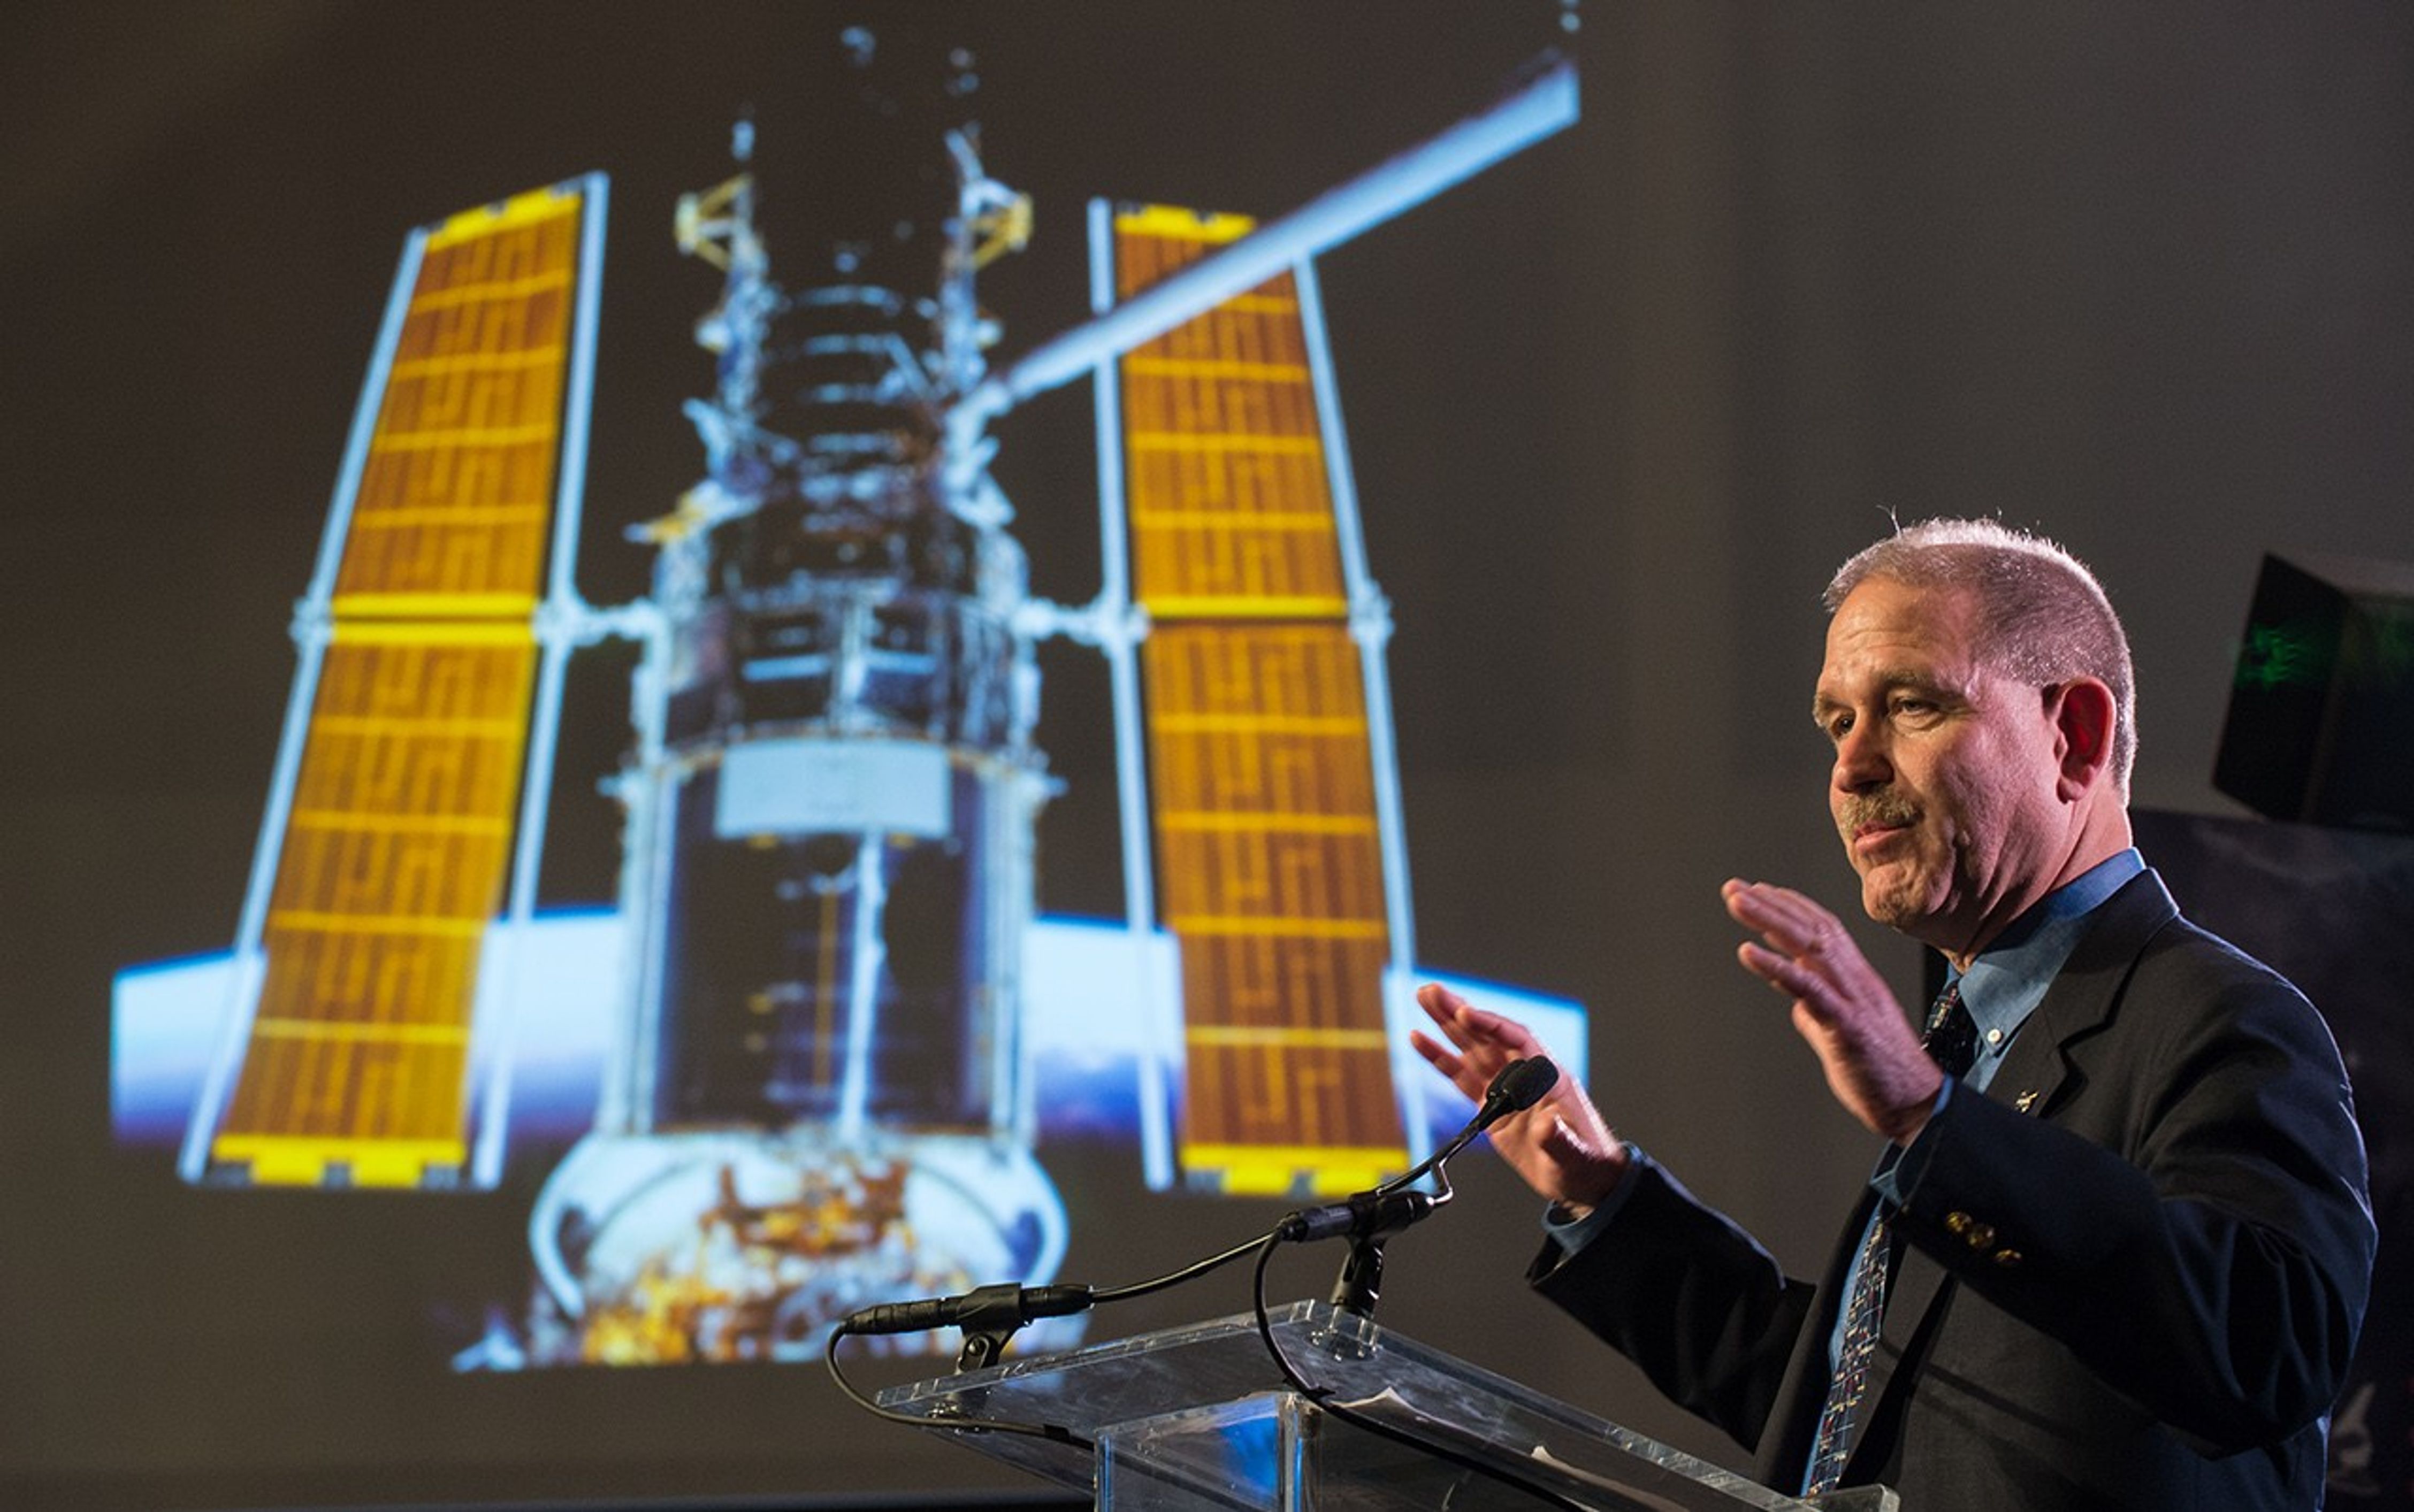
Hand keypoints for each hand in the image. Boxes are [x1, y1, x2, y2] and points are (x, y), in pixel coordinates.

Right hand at [1411, 983, 1627, 1211]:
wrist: (1582, 1179)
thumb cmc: (1585, 1161)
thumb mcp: (1575, 1154)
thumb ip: (1559, 1139)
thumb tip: (1547, 1124)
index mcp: (1548, 1078)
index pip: (1518, 1040)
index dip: (1491, 1025)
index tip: (1466, 1013)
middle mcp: (1524, 1076)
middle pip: (1488, 1035)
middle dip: (1460, 1012)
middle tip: (1432, 992)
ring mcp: (1506, 1089)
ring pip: (1471, 1048)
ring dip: (1447, 1025)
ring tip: (1424, 999)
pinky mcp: (1490, 1106)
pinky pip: (1461, 1076)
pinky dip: (1440, 1058)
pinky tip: (1420, 1040)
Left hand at [1722, 878, 1943, 1142]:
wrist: (1918, 1106)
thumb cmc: (1881, 1073)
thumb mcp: (1842, 1033)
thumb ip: (1819, 1013)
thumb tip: (1797, 1002)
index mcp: (1857, 980)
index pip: (1824, 928)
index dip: (1791, 906)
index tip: (1759, 891)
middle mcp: (1857, 981)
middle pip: (1813, 927)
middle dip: (1771, 904)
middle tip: (1734, 887)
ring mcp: (1853, 1000)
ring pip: (1810, 946)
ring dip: (1770, 920)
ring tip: (1738, 901)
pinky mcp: (1847, 1025)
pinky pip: (1809, 988)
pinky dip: (1776, 966)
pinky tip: (1748, 951)